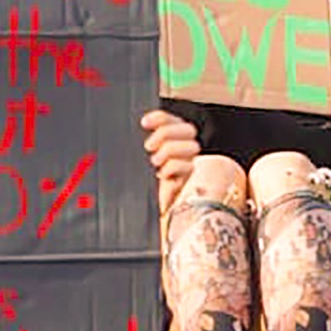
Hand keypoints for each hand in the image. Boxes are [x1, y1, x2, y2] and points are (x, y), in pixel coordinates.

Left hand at [142, 108, 198, 224]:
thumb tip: (139, 128)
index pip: (173, 120)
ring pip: (191, 146)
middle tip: (149, 146)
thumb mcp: (139, 164)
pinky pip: (188, 167)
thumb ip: (144, 147)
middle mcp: (184, 151)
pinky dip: (172, 167)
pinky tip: (163, 175)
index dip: (162, 118)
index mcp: (172, 141)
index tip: (144, 122)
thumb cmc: (141, 186)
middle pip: (188, 129)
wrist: (147, 212)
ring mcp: (190, 165)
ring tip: (156, 162)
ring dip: (170, 150)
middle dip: (167, 133)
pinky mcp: (191, 181)